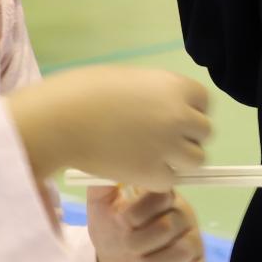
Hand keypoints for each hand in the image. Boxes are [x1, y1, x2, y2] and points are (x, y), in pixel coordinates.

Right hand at [7, 67, 210, 186]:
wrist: (58, 119)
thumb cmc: (83, 93)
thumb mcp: (130, 81)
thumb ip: (155, 96)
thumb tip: (167, 111)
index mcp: (176, 87)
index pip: (203, 103)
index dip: (188, 112)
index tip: (168, 119)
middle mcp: (180, 115)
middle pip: (204, 132)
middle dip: (185, 137)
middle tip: (158, 142)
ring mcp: (169, 145)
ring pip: (195, 159)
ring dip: (178, 160)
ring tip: (150, 158)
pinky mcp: (154, 173)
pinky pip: (171, 181)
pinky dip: (158, 178)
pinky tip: (137, 170)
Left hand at [90, 186, 205, 261]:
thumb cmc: (112, 230)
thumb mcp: (101, 206)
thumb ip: (101, 185)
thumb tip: (105, 169)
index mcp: (165, 197)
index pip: (160, 196)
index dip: (135, 214)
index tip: (120, 222)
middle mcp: (185, 217)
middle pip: (168, 227)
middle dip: (138, 243)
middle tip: (127, 247)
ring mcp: (194, 244)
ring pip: (183, 252)